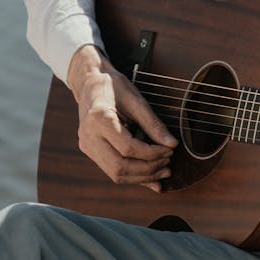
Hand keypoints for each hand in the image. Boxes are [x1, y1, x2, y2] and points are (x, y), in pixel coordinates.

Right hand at [67, 45, 176, 191]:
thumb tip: (172, 144)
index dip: (152, 153)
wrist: (90, 83)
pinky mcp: (90, 150)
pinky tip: (149, 175)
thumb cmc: (115, 87)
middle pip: (120, 167)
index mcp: (99, 119)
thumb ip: (153, 124)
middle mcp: (89, 136)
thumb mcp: (137, 100)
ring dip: (141, 177)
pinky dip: (132, 175)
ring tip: (162, 171)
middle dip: (147, 169)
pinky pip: (111, 170)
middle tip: (168, 163)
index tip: (170, 150)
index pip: (128, 148)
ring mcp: (87, 146)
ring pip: (115, 174)